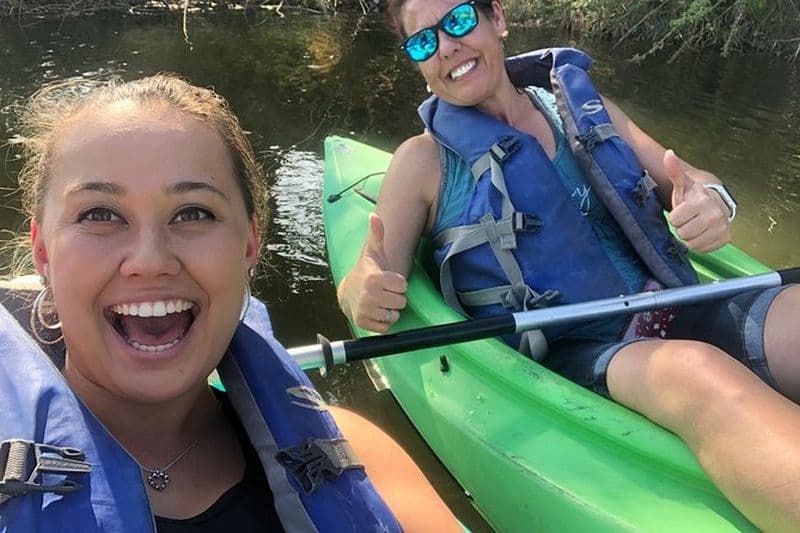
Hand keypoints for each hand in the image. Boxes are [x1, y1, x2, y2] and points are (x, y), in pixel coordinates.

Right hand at [337, 213, 407, 333]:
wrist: (348, 291)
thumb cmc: (366, 271)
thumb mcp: (374, 252)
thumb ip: (378, 234)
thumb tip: (374, 215)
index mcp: (374, 278)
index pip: (403, 286)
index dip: (398, 283)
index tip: (388, 280)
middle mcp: (369, 295)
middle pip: (401, 302)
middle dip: (396, 298)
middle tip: (385, 292)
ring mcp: (366, 310)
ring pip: (394, 315)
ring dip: (390, 310)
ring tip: (380, 301)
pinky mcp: (364, 323)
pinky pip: (386, 327)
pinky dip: (384, 321)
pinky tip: (377, 311)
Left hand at [665, 149, 731, 252]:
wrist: (715, 204)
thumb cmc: (693, 196)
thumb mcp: (682, 184)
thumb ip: (674, 171)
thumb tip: (668, 154)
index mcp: (701, 201)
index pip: (675, 220)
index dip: (675, 217)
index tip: (681, 211)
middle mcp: (714, 214)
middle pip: (683, 233)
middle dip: (682, 227)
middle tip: (688, 219)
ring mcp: (722, 227)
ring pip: (692, 244)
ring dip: (689, 237)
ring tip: (694, 226)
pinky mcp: (725, 238)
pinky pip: (703, 250)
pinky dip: (700, 244)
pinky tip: (702, 233)